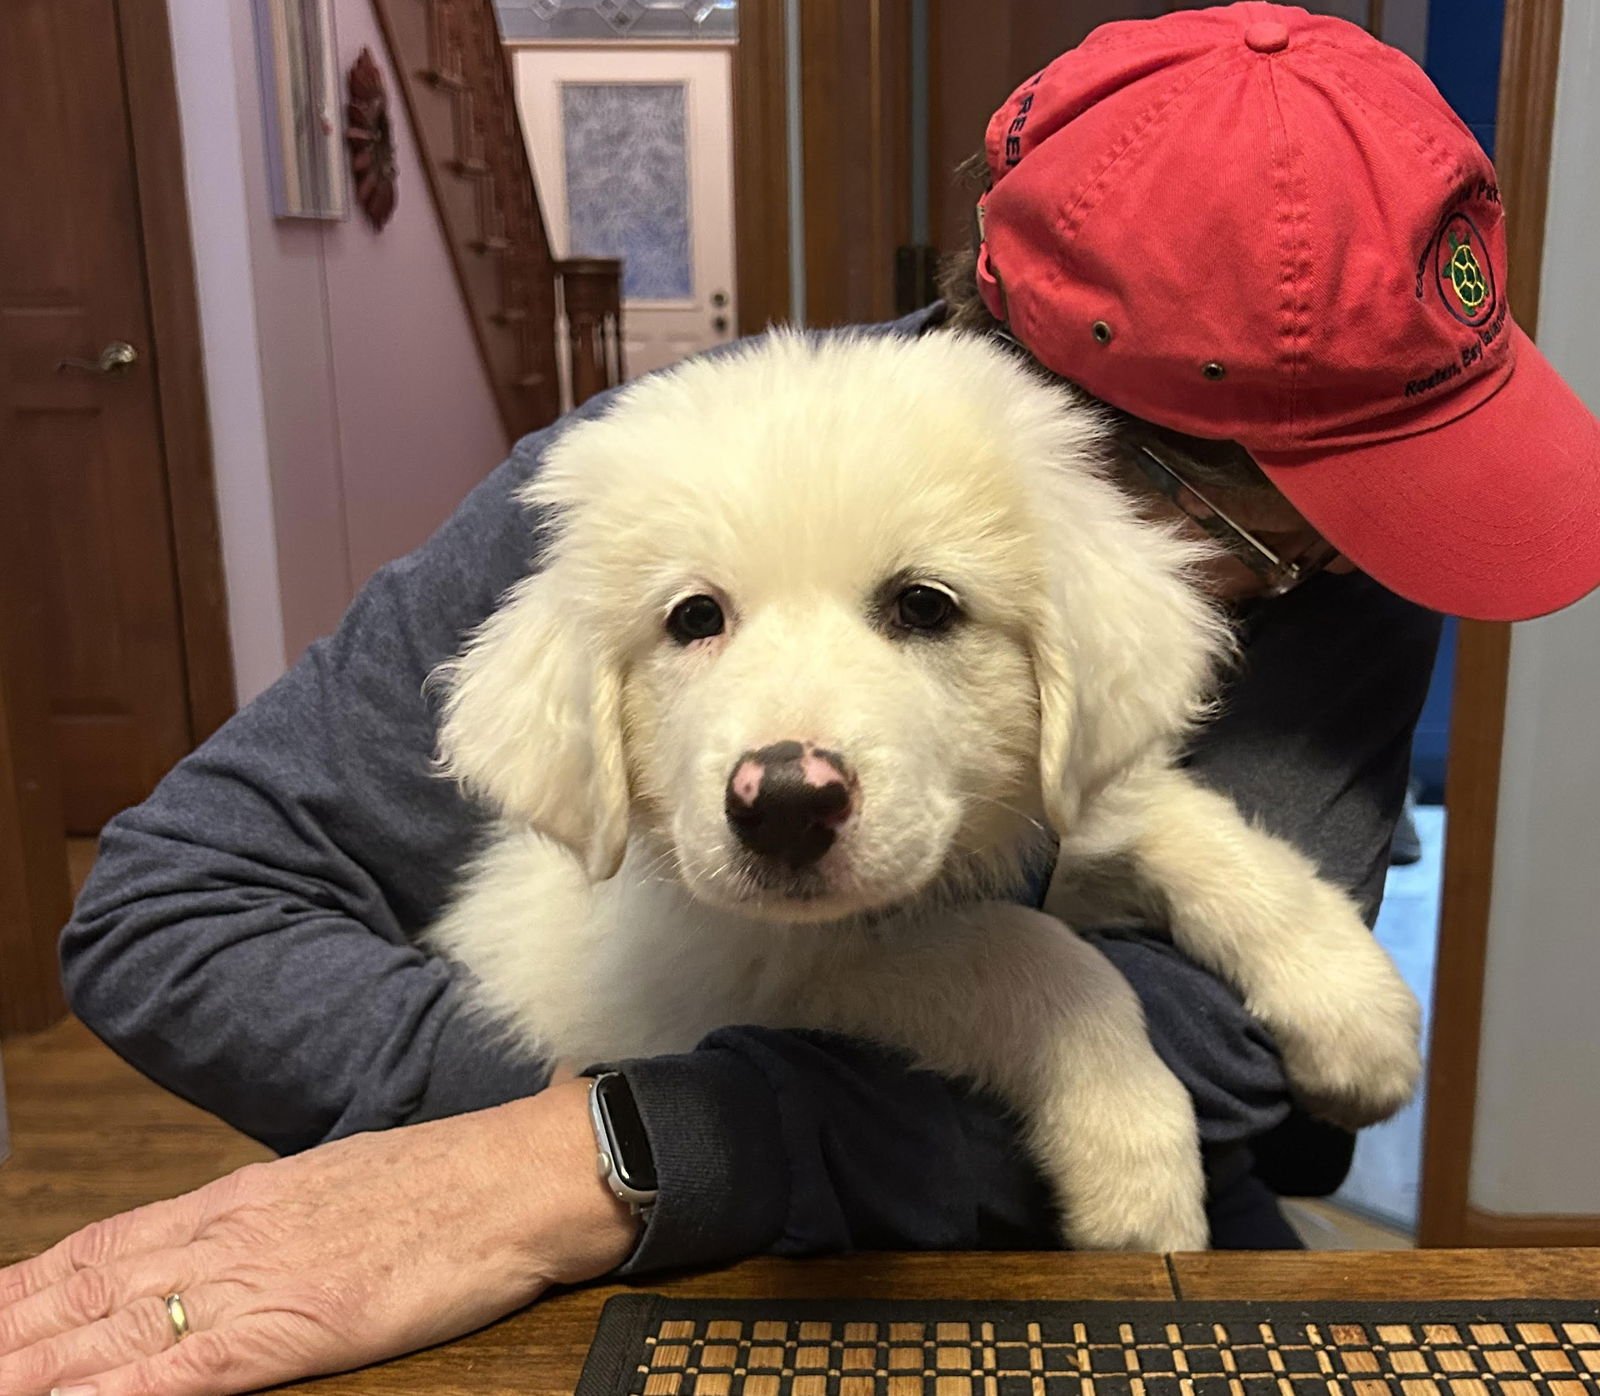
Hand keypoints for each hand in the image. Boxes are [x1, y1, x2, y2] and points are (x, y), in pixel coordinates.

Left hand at [0, 1079, 636, 1395]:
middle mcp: (233, 1233)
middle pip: (89, 1287)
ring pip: (111, 1327)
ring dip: (32, 1361)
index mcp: (245, 1198)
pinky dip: (109, 1390)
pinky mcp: (296, 1325)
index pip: (109, 1243)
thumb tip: (230, 1242)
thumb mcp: (343, 1187)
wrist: (515, 1177)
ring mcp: (259, 1277)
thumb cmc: (447, 1181)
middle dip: (10, 1329)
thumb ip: (276, 1218)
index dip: (33, 1282)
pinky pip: (180, 1368)